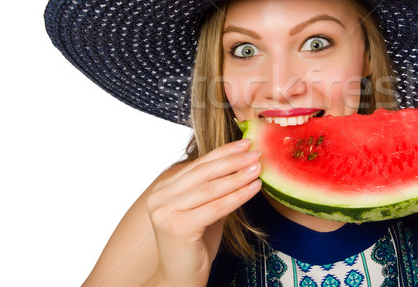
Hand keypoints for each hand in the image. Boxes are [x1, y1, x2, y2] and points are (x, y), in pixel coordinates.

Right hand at [144, 139, 261, 285]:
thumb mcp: (205, 210)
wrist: (180, 278)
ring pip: (209, 188)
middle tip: (255, 152)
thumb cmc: (195, 245)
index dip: (222, 152)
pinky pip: (214, 207)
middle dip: (232, 160)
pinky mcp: (177, 227)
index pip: (198, 165)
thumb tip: (242, 165)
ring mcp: (165, 212)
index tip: (244, 143)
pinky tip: (254, 188)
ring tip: (257, 168)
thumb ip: (215, 190)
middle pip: (203, 173)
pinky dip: (237, 196)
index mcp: (164, 189)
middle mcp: (159, 198)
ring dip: (237, 176)